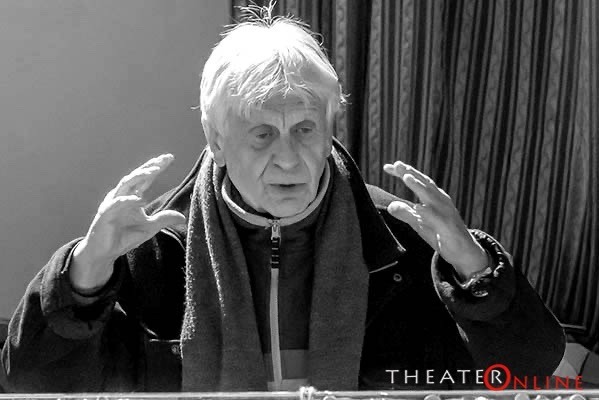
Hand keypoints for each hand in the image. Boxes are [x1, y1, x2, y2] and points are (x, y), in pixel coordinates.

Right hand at [70, 154, 186, 290]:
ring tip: (153, 171)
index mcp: (133, 196)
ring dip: (139, 177)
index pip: (146, 178)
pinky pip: (116, 204)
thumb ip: (164, 219)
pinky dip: (127, 200)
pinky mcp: (105, 214)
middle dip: (150, 166)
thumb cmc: (125, 236)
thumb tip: (183, 217)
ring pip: (125, 184)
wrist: (105, 252)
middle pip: (137, 176)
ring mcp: (113, 203)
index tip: (170, 157)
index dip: (157, 166)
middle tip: (163, 159)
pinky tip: (138, 199)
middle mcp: (123, 195)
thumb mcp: (149, 227)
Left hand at [383, 161, 487, 278]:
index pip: (418, 181)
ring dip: (419, 186)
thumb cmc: (440, 233)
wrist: (464, 250)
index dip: (404, 172)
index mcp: (434, 197)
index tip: (387, 167)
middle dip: (411, 173)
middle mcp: (441, 200)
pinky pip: (438, 218)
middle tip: (397, 165)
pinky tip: (418, 207)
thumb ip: (406, 213)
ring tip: (406, 177)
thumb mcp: (419, 223)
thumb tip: (391, 206)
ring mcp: (446, 212)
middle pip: (424, 183)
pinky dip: (429, 211)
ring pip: (431, 196)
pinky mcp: (449, 227)